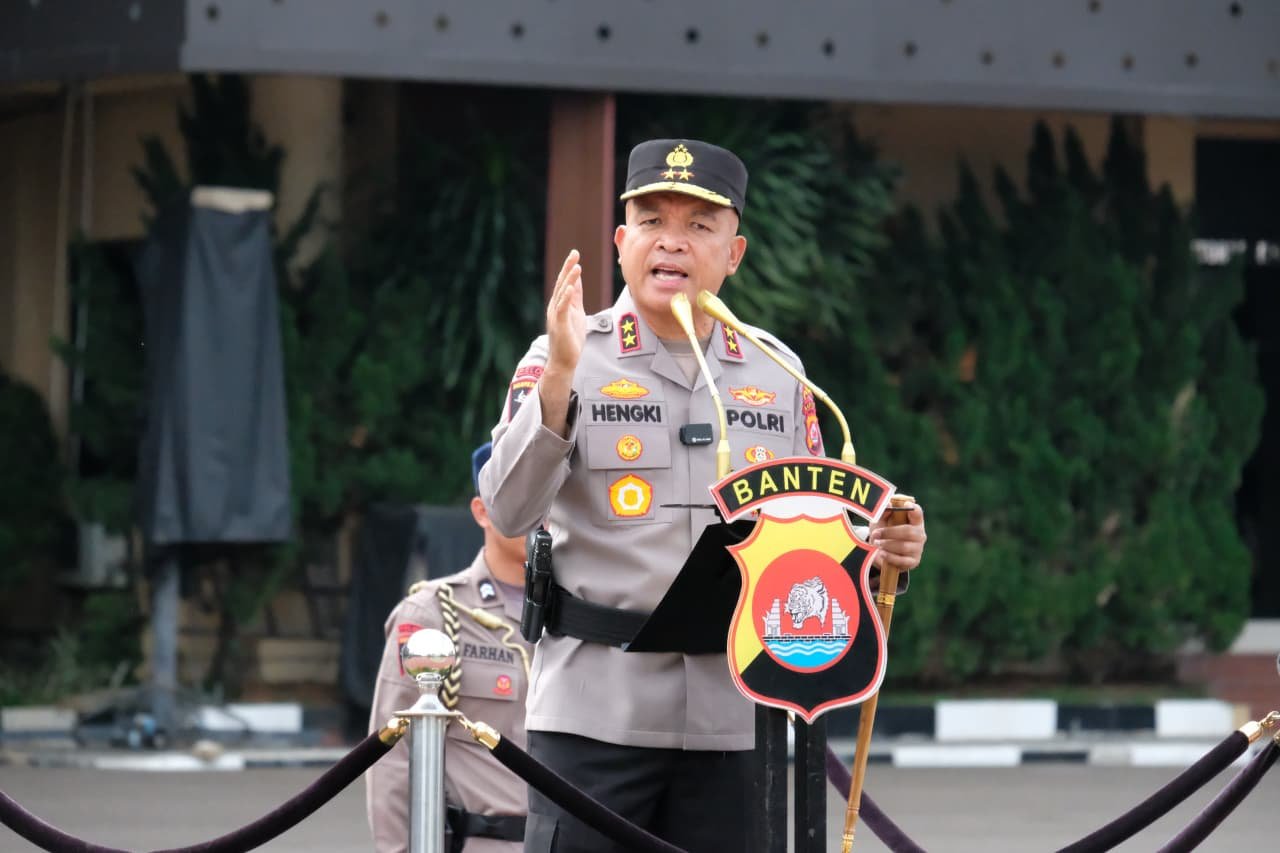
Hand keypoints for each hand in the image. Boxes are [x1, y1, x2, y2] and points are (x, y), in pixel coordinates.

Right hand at [546, 249, 585, 373]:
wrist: (564, 361)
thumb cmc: (570, 338)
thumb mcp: (576, 313)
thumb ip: (576, 297)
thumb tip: (577, 280)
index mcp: (560, 304)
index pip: (565, 282)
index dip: (569, 268)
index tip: (575, 253)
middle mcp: (555, 307)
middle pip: (562, 284)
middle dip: (568, 268)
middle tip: (574, 253)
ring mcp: (556, 316)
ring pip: (562, 294)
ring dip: (569, 280)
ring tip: (576, 267)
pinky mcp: (559, 325)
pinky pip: (562, 309)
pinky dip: (566, 298)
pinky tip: (571, 288)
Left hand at [870, 503, 925, 572]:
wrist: (881, 553)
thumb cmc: (884, 532)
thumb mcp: (880, 521)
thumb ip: (884, 512)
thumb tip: (889, 504)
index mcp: (914, 521)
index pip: (918, 513)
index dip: (914, 509)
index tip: (907, 504)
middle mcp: (919, 534)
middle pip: (908, 532)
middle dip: (889, 532)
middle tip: (876, 534)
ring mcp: (918, 548)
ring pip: (903, 546)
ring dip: (887, 545)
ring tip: (876, 543)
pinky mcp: (913, 561)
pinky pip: (902, 560)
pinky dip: (890, 556)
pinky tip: (881, 553)